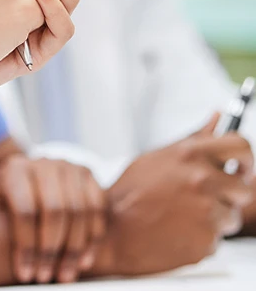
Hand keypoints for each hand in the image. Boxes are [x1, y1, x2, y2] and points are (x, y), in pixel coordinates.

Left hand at [0, 156, 105, 283]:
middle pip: (54, 210)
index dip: (26, 246)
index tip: (24, 274)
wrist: (26, 181)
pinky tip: (83, 262)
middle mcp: (43, 163)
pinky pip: (98, 209)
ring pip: (79, 211)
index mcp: (14, 168)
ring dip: (73, 249)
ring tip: (64, 275)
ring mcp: (68, 166)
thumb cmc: (1, 198)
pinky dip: (92, 238)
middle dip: (50, 250)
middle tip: (45, 277)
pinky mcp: (89, 175)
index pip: (24, 209)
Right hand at [99, 116, 253, 276]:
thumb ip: (193, 139)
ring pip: (231, 215)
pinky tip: (179, 230)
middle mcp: (203, 180)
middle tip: (208, 197)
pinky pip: (218, 237)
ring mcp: (208, 212)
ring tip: (183, 215)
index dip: (245, 158)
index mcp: (190, 154)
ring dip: (215, 217)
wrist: (114, 230)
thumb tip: (218, 118)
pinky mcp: (208, 240)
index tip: (242, 167)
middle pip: (244, 187)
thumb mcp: (157, 157)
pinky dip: (203, 236)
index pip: (240, 145)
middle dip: (230, 194)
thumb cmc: (132, 192)